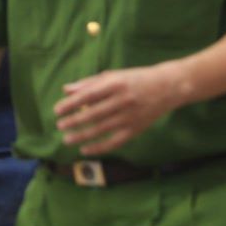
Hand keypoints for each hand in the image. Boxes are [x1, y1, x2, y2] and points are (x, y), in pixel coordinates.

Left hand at [54, 64, 183, 155]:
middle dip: (73, 122)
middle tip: (59, 126)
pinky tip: (85, 150)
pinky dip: (99, 147)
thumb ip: (89, 83)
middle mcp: (122, 100)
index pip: (87, 96)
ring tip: (67, 139)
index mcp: (115, 84)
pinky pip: (114, 142)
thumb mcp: (113, 75)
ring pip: (101, 130)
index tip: (57, 111)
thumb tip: (66, 90)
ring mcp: (130, 116)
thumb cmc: (136, 79)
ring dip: (81, 136)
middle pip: (92, 114)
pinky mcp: (136, 129)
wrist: (168, 87)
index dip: (70, 104)